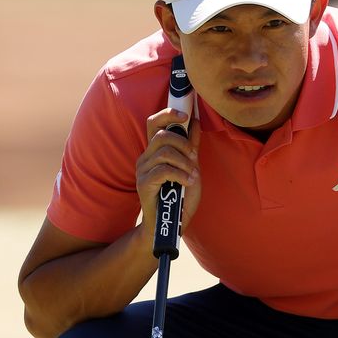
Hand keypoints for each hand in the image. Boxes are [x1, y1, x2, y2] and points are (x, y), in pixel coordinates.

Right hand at [136, 107, 200, 235]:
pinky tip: (187, 182)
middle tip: (194, 158)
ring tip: (192, 175)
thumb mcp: (191, 166)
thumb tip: (194, 121)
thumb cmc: (181, 197)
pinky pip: (163, 170)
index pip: (154, 123)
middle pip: (162, 135)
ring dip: (184, 162)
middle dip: (183, 143)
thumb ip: (191, 146)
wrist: (173, 224)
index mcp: (155, 151)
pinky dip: (180, 174)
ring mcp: (142, 170)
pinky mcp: (143, 184)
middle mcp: (145, 158)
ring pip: (164, 151)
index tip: (186, 115)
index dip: (168, 114)